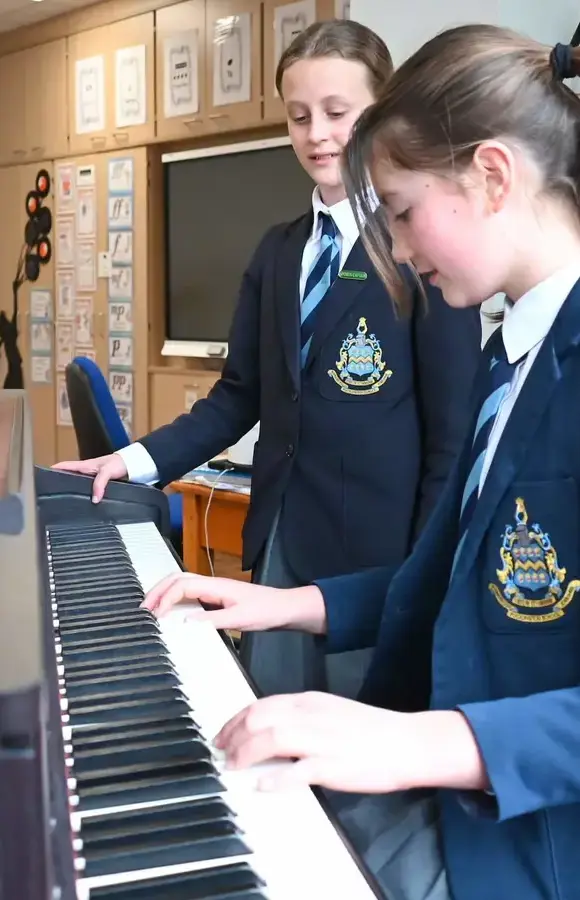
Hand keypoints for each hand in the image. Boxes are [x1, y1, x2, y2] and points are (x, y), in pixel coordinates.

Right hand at [51, 453, 127, 501]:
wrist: (133, 465)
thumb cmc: (119, 463)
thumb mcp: (107, 472)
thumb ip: (100, 484)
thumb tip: (94, 499)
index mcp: (85, 466)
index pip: (65, 466)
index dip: (54, 469)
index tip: (43, 474)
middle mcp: (87, 471)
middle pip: (69, 476)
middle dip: (61, 482)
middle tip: (51, 491)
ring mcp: (93, 478)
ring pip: (79, 484)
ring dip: (74, 490)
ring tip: (65, 499)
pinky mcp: (100, 484)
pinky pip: (89, 490)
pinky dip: (86, 494)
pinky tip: (84, 501)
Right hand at [142, 572, 325, 633]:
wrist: (286, 609)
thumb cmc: (267, 611)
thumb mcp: (240, 619)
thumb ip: (212, 621)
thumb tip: (184, 624)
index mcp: (215, 585)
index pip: (181, 585)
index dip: (164, 599)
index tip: (155, 618)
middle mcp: (211, 584)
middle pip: (176, 579)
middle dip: (156, 591)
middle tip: (141, 610)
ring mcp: (214, 590)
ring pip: (181, 585)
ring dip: (163, 594)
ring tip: (150, 611)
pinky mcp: (217, 599)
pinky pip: (189, 595)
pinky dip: (174, 601)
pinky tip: (171, 614)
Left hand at [215, 693, 486, 793]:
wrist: (406, 742)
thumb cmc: (370, 730)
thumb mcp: (329, 712)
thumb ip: (299, 718)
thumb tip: (269, 730)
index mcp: (309, 702)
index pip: (261, 704)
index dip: (235, 719)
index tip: (223, 733)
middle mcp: (311, 716)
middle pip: (259, 717)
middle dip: (233, 735)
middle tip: (221, 751)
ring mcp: (321, 740)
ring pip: (271, 738)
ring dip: (245, 753)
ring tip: (233, 766)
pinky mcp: (333, 765)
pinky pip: (298, 771)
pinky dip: (275, 778)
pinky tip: (262, 785)